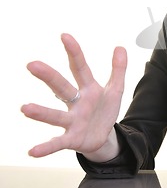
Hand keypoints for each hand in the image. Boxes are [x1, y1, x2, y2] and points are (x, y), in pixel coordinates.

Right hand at [21, 33, 126, 157]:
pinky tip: (32, 151)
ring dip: (41, 112)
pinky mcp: (71, 138)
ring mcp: (72, 121)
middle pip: (61, 87)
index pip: (80, 68)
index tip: (65, 36)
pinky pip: (57, 143)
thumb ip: (118, 69)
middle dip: (49, 76)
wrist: (103, 137)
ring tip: (25, 108)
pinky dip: (45, 147)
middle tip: (32, 64)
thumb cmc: (104, 110)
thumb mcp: (116, 89)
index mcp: (88, 89)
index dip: (74, 52)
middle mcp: (76, 103)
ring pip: (55, 115)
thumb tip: (120, 47)